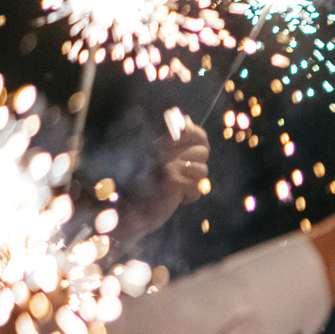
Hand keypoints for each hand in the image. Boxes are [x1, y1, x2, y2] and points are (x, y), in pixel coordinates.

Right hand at [111, 112, 212, 241]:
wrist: (131, 214)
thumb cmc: (149, 188)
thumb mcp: (161, 161)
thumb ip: (175, 143)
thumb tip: (187, 120)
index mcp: (160, 145)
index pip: (191, 131)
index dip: (201, 140)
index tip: (200, 151)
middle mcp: (163, 151)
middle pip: (202, 152)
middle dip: (198, 168)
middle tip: (182, 177)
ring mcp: (167, 166)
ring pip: (202, 171)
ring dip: (194, 185)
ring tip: (177, 189)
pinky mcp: (172, 182)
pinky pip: (197, 188)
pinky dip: (190, 197)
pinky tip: (177, 199)